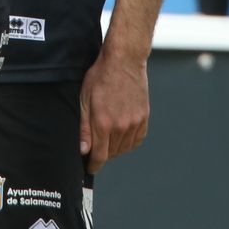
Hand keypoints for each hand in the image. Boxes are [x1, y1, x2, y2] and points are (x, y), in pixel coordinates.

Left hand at [80, 48, 149, 173]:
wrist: (124, 61)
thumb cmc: (100, 77)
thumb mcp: (84, 100)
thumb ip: (84, 128)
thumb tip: (83, 150)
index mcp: (103, 124)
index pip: (100, 156)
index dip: (94, 165)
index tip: (90, 168)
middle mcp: (121, 126)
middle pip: (112, 154)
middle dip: (102, 154)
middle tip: (95, 147)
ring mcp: (134, 122)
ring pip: (124, 148)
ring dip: (115, 149)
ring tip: (107, 139)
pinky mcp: (144, 117)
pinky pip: (137, 140)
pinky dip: (129, 142)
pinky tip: (122, 136)